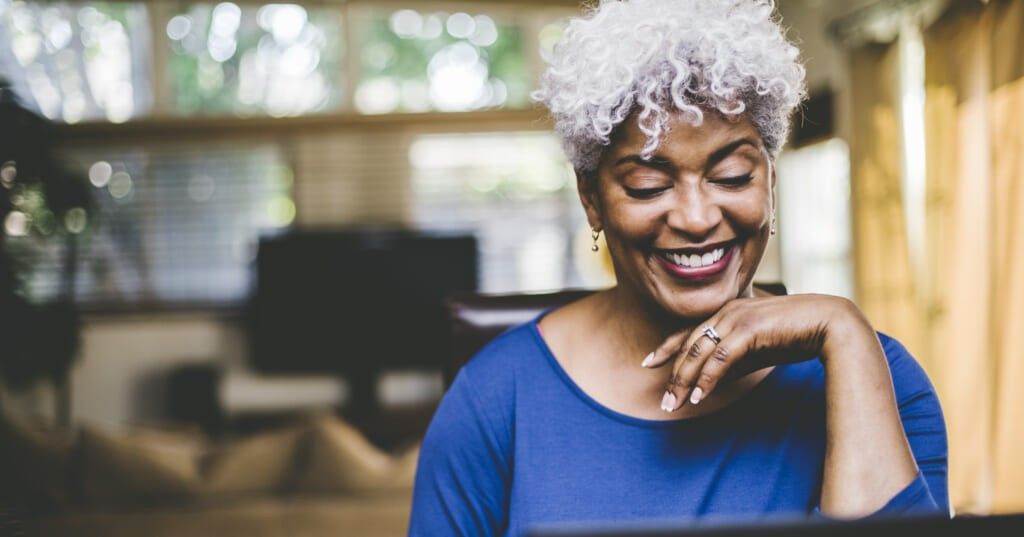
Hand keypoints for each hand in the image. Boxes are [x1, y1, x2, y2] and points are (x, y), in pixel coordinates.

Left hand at [643, 294, 860, 411]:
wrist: (829, 323)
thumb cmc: (796, 335)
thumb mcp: (757, 352)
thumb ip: (734, 364)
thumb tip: (710, 383)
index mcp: (727, 313)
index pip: (688, 332)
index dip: (666, 348)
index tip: (649, 363)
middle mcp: (727, 312)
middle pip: (689, 345)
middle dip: (673, 375)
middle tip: (664, 402)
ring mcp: (736, 318)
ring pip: (699, 352)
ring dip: (685, 380)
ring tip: (676, 405)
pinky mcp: (748, 329)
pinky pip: (720, 358)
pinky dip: (707, 378)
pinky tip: (700, 396)